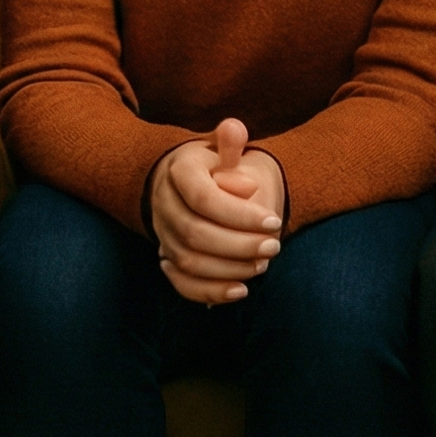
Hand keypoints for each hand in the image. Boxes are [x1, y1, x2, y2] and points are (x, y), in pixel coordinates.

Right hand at [148, 119, 284, 305]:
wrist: (190, 184)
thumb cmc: (217, 166)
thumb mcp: (224, 150)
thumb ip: (231, 145)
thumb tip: (237, 145)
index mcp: (178, 171)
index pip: (203, 198)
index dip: (240, 215)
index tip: (274, 221)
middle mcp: (163, 203)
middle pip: (195, 233)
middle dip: (239, 245)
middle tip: (274, 246)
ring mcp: (162, 233)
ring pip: (188, 261)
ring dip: (229, 268)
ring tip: (262, 264)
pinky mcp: (166, 257)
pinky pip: (182, 283)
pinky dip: (210, 291)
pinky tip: (240, 290)